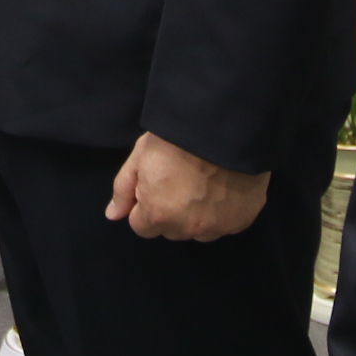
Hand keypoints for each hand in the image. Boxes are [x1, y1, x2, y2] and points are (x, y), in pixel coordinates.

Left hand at [105, 132, 266, 240]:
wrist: (223, 125)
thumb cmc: (176, 138)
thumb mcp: (140, 157)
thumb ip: (123, 190)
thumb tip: (113, 215)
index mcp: (159, 215)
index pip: (142, 226)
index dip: (146, 205)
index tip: (156, 185)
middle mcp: (189, 228)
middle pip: (171, 229)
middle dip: (171, 212)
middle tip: (181, 180)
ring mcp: (219, 226)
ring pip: (200, 230)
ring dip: (198, 215)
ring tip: (204, 183)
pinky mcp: (243, 219)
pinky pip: (226, 224)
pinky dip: (224, 211)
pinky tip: (225, 186)